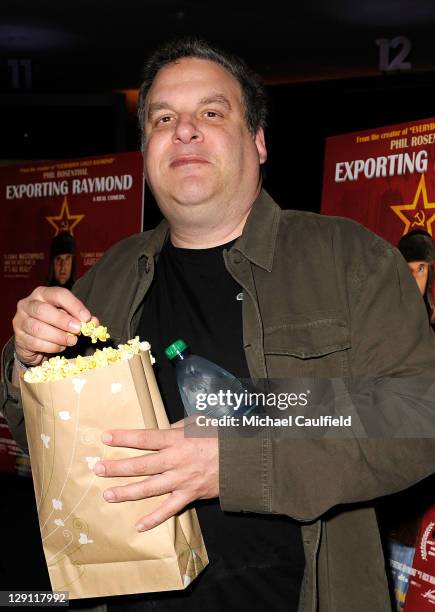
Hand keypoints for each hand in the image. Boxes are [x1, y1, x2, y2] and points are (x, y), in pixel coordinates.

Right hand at [13, 286, 94, 365]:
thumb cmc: (54, 325)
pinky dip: (51, 347)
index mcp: (42, 294)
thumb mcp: (68, 318)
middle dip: (63, 321)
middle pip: (44, 310)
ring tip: (71, 341)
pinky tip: (60, 347)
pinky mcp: (19, 338)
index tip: (86, 318)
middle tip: (78, 330)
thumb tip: (94, 322)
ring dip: (59, 337)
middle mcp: (27, 304)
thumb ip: (80, 319)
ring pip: (38, 329)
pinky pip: (36, 343)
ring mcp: (20, 321)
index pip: (58, 294)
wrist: (35, 343)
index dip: (74, 305)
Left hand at [94, 425, 218, 530]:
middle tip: (98, 468)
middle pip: (141, 465)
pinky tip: (139, 525)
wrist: (242, 460)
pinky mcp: (189, 495)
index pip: (145, 438)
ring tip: (108, 494)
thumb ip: (179, 427)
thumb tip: (165, 429)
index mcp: (177, 440)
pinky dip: (154, 519)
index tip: (106, 437)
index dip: (125, 437)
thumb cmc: (221, 437)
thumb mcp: (199, 423)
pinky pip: (169, 510)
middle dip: (117, 467)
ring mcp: (181, 480)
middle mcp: (175, 461)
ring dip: (127, 492)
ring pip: (149, 488)